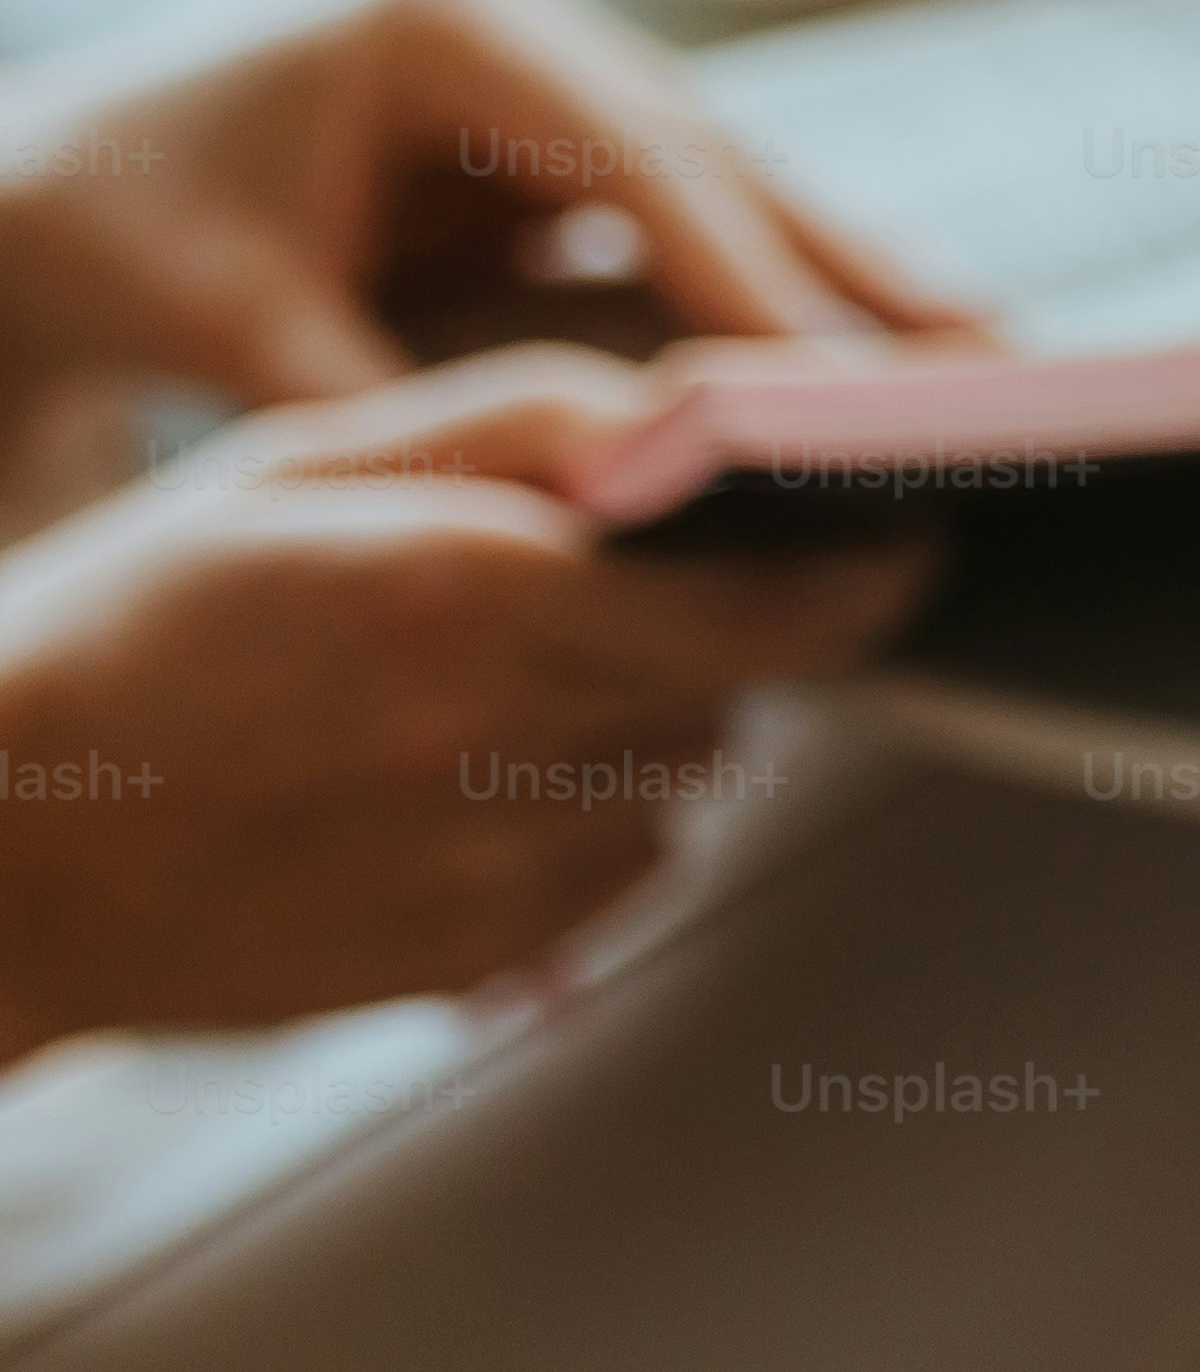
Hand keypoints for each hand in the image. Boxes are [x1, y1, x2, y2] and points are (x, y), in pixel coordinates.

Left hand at [0, 0, 965, 423]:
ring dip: (849, 283)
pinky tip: (877, 366)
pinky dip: (778, 296)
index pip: (647, 161)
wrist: (69, 191)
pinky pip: (696, 223)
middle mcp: (524, 22)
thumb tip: (574, 498)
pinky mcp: (568, 137)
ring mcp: (556, 71)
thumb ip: (412, 410)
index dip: (762, 277)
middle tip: (996, 364)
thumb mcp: (247, 335)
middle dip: (861, 269)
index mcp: (446, 20)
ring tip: (983, 370)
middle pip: (729, 156)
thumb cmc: (133, 241)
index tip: (857, 388)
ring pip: (735, 187)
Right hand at [0, 353, 932, 1057]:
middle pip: (741, 687)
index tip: (904, 544)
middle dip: (719, 634)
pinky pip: (618, 873)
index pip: (779, 601)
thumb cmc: (122, 629)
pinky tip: (451, 782)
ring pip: (685, 778)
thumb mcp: (292, 465)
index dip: (864, 574)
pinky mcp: (479, 954)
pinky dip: (585, 823)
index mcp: (473, 595)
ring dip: (640, 727)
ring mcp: (501, 864)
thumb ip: (513, 424)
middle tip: (601, 598)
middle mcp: (507, 738)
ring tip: (483, 690)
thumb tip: (684, 417)